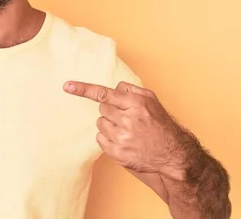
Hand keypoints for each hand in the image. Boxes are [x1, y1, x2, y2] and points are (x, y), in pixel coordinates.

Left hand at [63, 80, 192, 179]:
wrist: (174, 154)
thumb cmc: (161, 124)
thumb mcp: (151, 100)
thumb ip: (131, 90)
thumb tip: (114, 87)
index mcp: (136, 104)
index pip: (104, 94)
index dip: (83, 89)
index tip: (67, 86)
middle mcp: (128, 120)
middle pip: (102, 109)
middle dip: (111, 111)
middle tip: (125, 118)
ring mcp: (123, 139)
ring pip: (100, 124)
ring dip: (109, 125)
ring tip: (127, 130)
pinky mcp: (118, 154)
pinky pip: (100, 140)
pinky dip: (108, 139)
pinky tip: (123, 141)